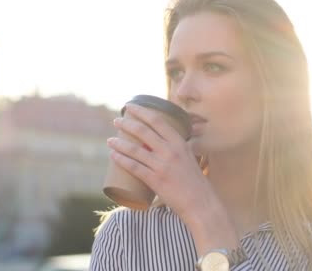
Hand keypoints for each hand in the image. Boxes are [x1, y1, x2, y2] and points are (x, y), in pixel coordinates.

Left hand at [106, 103, 212, 219]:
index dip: (142, 111)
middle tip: (116, 121)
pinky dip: (121, 160)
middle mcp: (171, 152)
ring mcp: (162, 166)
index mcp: (180, 143)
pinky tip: (112, 156)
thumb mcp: (190, 158)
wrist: (201, 204)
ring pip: (135, 150)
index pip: (158, 121)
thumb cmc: (196, 182)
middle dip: (127, 124)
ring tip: (110, 140)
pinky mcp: (156, 181)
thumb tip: (166, 140)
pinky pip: (134, 167)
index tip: (130, 106)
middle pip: (143, 132)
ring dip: (119, 143)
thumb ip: (179, 148)